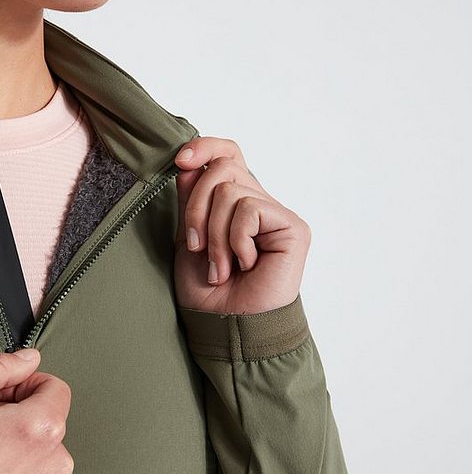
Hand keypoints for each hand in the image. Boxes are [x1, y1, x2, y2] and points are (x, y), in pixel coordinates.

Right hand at [0, 348, 73, 473]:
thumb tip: (28, 358)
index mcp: (38, 429)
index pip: (55, 387)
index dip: (23, 383)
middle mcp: (51, 461)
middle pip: (49, 414)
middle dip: (18, 409)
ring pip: (40, 441)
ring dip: (16, 434)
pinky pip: (35, 467)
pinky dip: (15, 458)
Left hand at [174, 136, 310, 314]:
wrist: (227, 326)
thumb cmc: (207, 291)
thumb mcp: (187, 237)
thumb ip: (191, 199)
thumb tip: (190, 162)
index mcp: (233, 201)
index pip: (227, 153)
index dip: (205, 147)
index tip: (180, 160)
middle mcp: (258, 202)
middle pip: (222, 167)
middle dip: (196, 207)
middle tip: (196, 247)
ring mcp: (276, 214)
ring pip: (229, 190)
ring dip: (214, 234)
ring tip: (220, 266)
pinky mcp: (292, 227)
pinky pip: (248, 209)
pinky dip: (234, 240)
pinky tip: (244, 265)